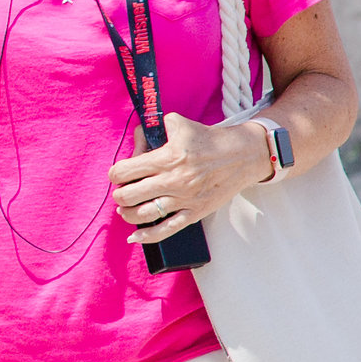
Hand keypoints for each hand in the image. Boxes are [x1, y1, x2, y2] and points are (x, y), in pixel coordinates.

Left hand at [105, 115, 271, 246]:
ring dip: (127, 213)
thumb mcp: (180, 124)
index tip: (120, 173)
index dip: (116, 173)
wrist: (244, 155)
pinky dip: (146, 237)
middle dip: (120, 193)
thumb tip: (136, 139)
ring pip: (142, 214)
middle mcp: (173, 181)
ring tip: (127, 208)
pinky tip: (134, 237)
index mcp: (167, 158)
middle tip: (124, 190)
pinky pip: (166, 230)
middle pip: (127, 196)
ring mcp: (184, 199)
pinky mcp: (195, 213)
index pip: (124, 172)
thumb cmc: (210, 140)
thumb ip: (153, 129)